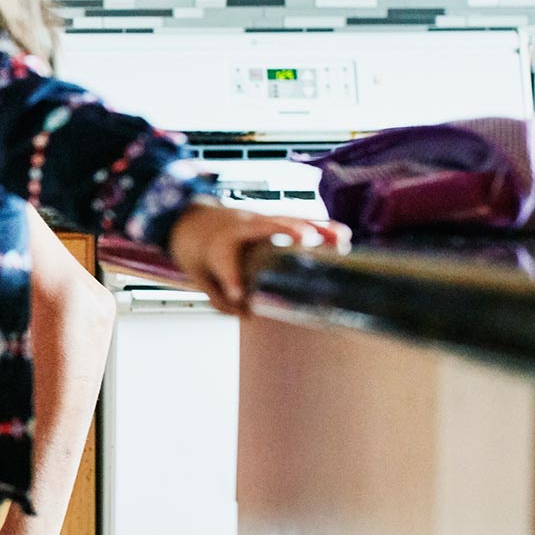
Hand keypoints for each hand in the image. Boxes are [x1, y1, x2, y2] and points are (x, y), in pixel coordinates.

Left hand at [165, 198, 349, 314]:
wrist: (192, 220)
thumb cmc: (199, 251)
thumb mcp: (199, 276)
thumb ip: (220, 298)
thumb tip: (248, 314)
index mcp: (217, 244)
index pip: (223, 260)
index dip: (230, 277)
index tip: (238, 295)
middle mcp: (239, 227)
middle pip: (262, 226)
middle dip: (284, 230)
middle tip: (306, 238)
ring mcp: (257, 220)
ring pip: (287, 221)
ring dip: (312, 226)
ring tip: (340, 238)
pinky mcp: (272, 220)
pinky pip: (297, 221)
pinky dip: (319, 226)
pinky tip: (341, 234)